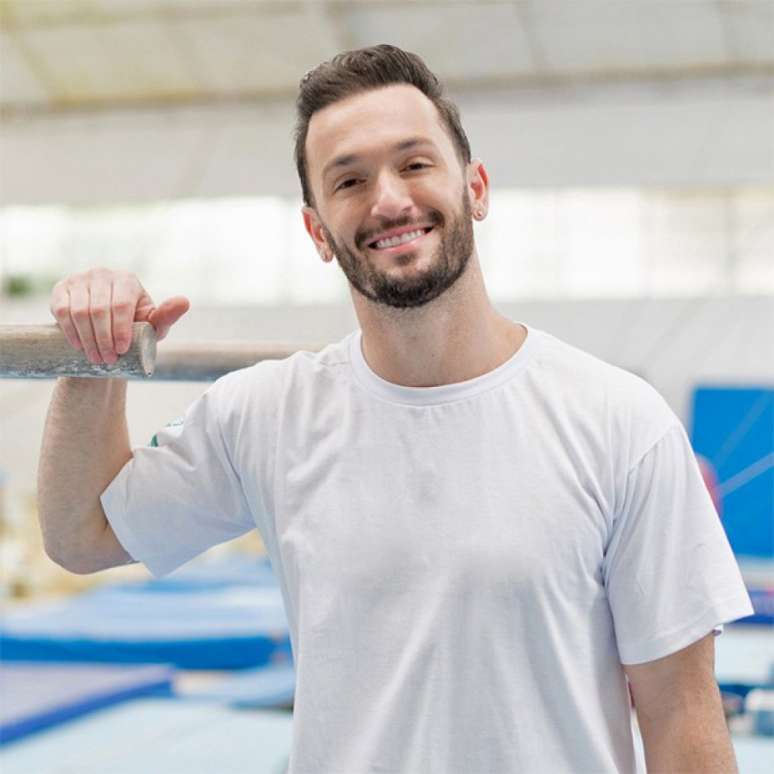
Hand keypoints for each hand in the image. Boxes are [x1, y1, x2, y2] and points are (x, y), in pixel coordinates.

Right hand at [50, 268, 189, 364]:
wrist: (106, 331)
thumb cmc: (135, 327)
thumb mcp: (153, 325)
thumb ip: (167, 316)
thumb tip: (185, 302)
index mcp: (127, 280)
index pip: (121, 305)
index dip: (120, 329)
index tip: (121, 350)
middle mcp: (102, 274)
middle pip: (99, 309)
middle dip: (103, 339)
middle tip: (108, 360)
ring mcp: (79, 279)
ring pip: (79, 311)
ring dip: (86, 338)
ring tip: (96, 357)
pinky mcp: (61, 289)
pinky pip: (61, 310)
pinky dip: (69, 330)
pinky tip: (78, 345)